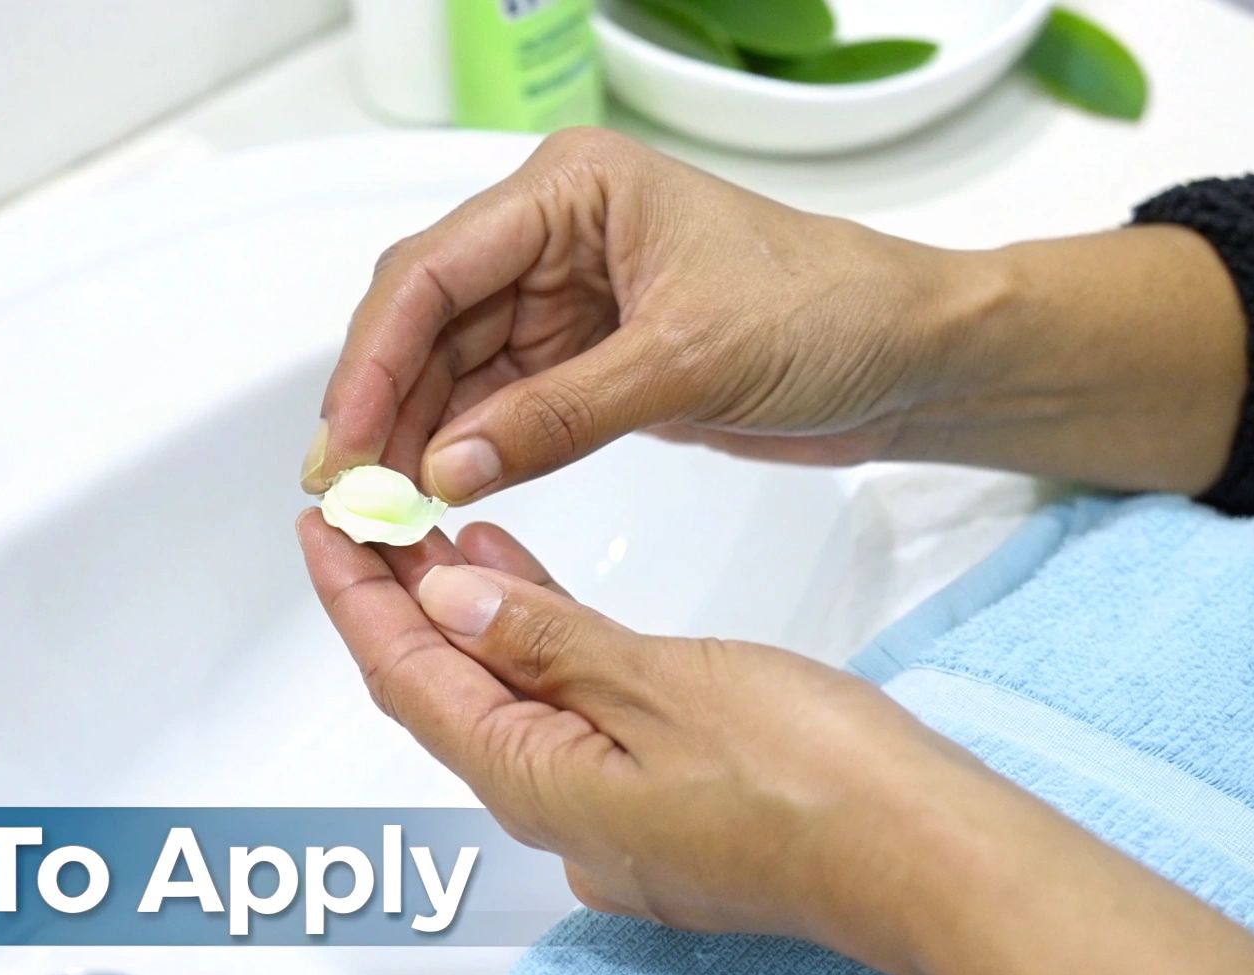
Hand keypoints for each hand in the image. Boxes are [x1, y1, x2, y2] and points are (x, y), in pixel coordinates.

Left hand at [294, 507, 1006, 974]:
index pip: (407, 681)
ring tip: (445, 536)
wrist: (927, 855)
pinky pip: (569, 715)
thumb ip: (546, 641)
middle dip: (403, 604)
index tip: (324, 529)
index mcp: (539, 786)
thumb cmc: (815, 782)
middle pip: (447, 694)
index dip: (357, 599)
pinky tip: (540, 600)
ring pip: (511, 701)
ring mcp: (613, 818)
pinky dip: (542, 650)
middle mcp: (562, 816)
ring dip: (473, 621)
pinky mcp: (663, 804)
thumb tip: (445, 602)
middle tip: (374, 519)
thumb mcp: (660, 684)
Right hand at [302, 127, 1246, 501]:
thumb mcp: (687, 360)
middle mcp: (555, 235)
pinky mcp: (587, 357)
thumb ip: (558, 413)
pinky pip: (503, 403)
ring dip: (418, 432)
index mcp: (573, 190)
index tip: (345, 437)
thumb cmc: (830, 309)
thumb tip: (448, 463)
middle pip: (428, 317)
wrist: (908, 356)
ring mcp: (567, 298)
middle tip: (350, 489)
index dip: (375, 355)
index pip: (436, 268)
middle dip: (382, 400)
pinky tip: (441, 490)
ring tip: (384, 504)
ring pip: (456, 366)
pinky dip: (470, 448)